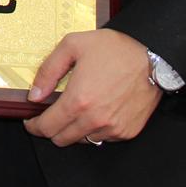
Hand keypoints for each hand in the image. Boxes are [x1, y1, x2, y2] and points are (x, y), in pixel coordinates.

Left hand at [22, 29, 161, 147]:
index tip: (32, 121)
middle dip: (51, 128)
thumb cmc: (115, 48)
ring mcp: (112, 129)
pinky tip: (97, 111)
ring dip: (74, 130)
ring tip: (78, 110)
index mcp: (78, 101)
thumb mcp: (73, 46)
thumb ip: (48, 71)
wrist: (154, 56)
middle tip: (52, 114)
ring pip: (82, 141)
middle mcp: (95, 120)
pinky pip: (103, 139)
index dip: (34, 126)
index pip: (47, 127)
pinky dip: (95, 130)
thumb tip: (35, 95)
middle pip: (61, 139)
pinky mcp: (127, 131)